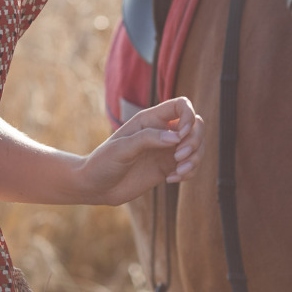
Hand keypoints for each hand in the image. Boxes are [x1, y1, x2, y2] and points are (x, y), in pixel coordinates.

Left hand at [76, 97, 204, 205]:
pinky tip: (171, 180)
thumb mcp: (121, 148)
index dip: (189, 116)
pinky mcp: (168, 168)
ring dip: (195, 159)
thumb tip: (177, 137)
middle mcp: (162, 132)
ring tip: (178, 172)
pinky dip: (189, 173)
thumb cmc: (103, 162)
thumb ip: (147, 139)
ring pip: (197, 147)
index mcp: (150, 119)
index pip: (181, 105)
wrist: (95, 186)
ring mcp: (166, 150)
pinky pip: (190, 166)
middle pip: (196, 126)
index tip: (181, 135)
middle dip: (195, 141)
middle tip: (179, 157)